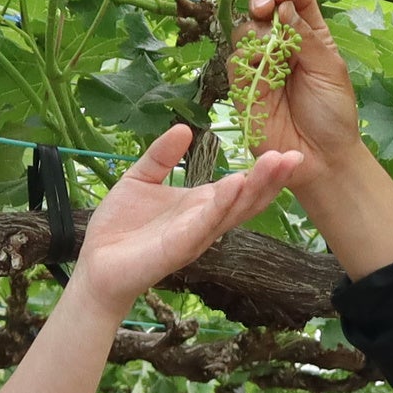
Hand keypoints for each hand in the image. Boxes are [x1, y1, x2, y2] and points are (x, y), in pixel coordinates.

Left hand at [67, 121, 303, 311]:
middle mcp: (205, 222)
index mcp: (201, 205)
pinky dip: (220, 205)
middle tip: (296, 155)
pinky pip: (203, 224)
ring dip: (256, 188)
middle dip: (272, 179)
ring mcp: (194, 236)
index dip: (263, 172)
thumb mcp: (140, 178)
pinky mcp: (177, 248)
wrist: (96, 264)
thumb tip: (184, 128)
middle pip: (247, 200)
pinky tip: (234, 183)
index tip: (288, 150)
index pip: (240, 187)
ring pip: (233, 212)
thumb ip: (162, 155)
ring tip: (276, 163)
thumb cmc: (120, 226)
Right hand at [245, 0, 364, 170]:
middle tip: (264, 10)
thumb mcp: (330, 70)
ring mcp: (262, 67)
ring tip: (269, 49)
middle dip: (261, 3)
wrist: (320, 158)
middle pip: (263, 12)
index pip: (294, 2)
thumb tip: (284, 8)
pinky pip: (235, 63)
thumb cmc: (333, 114)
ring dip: (253, 32)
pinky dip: (243, 59)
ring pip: (244, 33)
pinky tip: (259, 68)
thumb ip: (306, 38)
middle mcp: (283, 48)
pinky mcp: (244, 89)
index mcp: (310, 37)